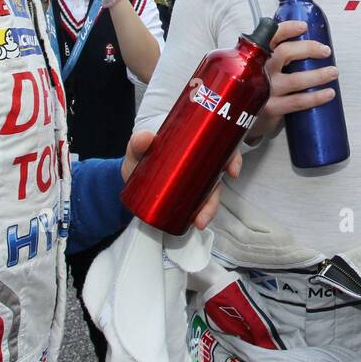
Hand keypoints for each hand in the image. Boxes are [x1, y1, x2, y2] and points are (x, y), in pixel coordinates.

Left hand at [120, 130, 241, 230]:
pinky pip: (198, 206)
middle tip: (210, 206)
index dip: (232, 157)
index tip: (232, 170)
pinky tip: (195, 224)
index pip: (221, 147)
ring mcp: (193, 182)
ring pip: (209, 195)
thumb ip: (138, 142)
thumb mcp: (137, 148)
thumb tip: (146, 138)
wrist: (128, 176)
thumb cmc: (138, 156)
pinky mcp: (185, 197)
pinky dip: (200, 215)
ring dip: (209, 210)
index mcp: (194, 145)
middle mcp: (198, 163)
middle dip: (218, 194)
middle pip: (218, 178)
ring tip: (199, 222)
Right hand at [246, 20, 337, 141]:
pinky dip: (315, 97)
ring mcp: (265, 89)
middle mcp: (259, 70)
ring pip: (296, 79)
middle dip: (308, 49)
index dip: (287, 29)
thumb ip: (274, 54)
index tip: (303, 26)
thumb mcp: (258, 66)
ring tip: (333, 72)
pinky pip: (298, 101)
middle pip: (284, 53)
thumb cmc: (255, 85)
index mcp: (257, 55)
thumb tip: (307, 43)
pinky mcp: (271, 108)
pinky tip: (328, 94)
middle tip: (325, 51)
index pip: (270, 36)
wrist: (238, 115)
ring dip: (319, 75)